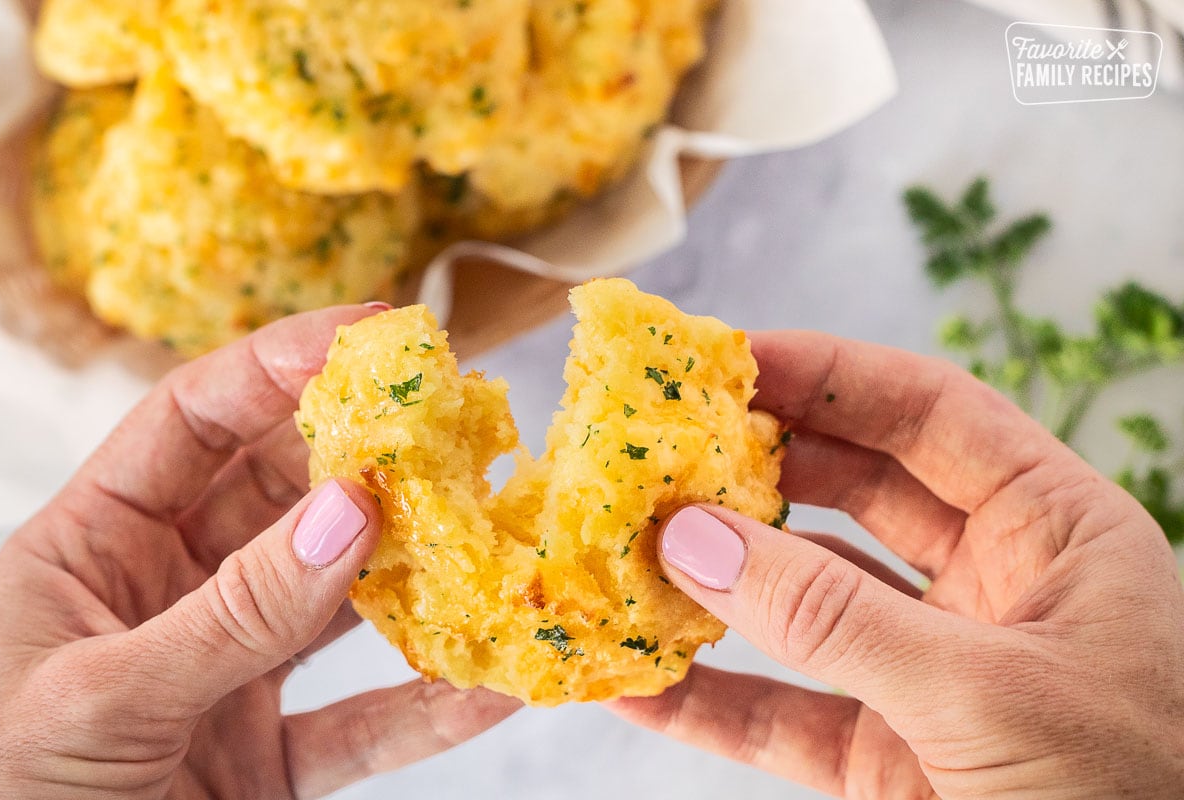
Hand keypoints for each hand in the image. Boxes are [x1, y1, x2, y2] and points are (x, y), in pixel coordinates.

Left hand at [0, 307, 518, 798]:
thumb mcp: (103, 698)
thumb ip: (231, 612)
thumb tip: (350, 510)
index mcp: (92, 550)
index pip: (191, 421)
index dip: (276, 366)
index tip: (368, 334)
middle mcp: (166, 595)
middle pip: (280, 496)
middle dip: (362, 461)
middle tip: (448, 427)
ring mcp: (224, 674)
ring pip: (334, 602)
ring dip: (410, 577)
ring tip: (484, 540)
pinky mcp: (267, 759)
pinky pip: (361, 723)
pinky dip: (425, 709)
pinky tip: (488, 686)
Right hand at [611, 331, 1183, 797]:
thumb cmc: (1128, 798)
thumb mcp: (986, 692)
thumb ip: (836, 618)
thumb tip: (695, 539)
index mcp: (1056, 532)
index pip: (931, 415)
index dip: (830, 374)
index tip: (728, 358)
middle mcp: (991, 586)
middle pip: (854, 492)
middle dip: (758, 467)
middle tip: (664, 445)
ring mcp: (932, 672)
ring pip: (806, 601)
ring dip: (720, 582)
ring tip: (631, 548)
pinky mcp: (888, 757)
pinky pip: (785, 716)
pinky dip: (711, 704)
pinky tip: (638, 682)